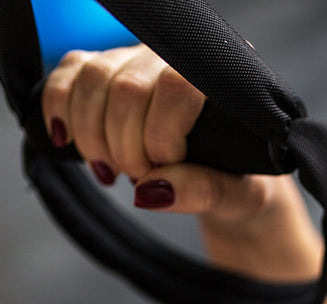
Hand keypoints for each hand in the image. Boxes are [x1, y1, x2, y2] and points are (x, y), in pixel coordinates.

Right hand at [41, 45, 319, 278]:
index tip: (165, 169)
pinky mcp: (109, 75)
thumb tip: (149, 191)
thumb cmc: (243, 186)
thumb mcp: (239, 197)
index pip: (176, 85)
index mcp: (222, 82)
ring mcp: (140, 63)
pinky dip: (61, 110)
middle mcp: (179, 60)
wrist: (232, 187)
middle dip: (124, 146)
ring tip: (115, 172)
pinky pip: (69, 75)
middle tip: (140, 179)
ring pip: (92, 78)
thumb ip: (204, 192)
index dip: (159, 134)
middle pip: (126, 85)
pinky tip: (70, 144)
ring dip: (93, 136)